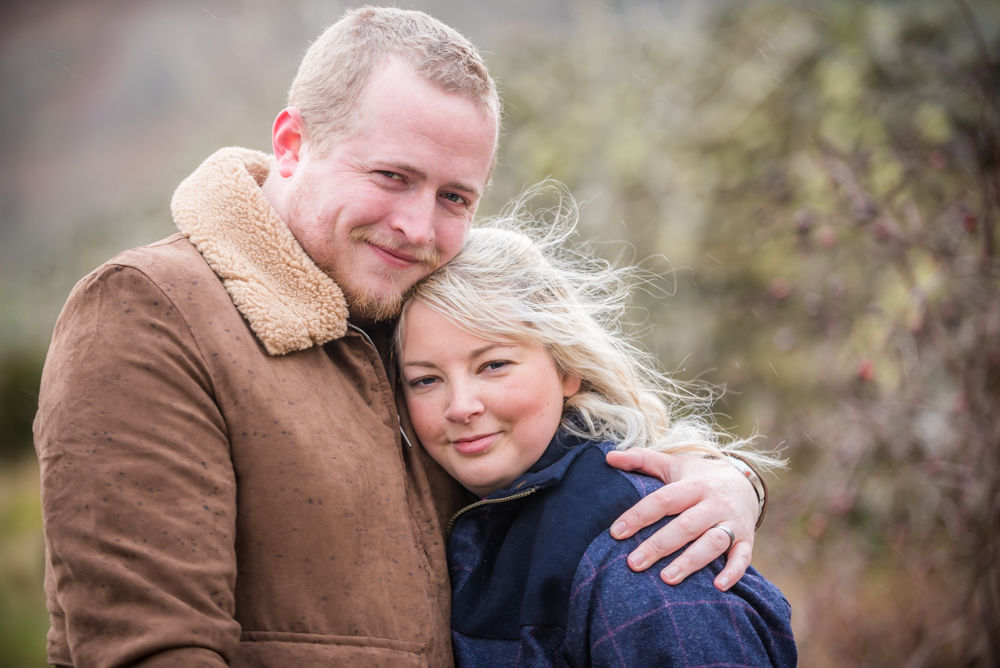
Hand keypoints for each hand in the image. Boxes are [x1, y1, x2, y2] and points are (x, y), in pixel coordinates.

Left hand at [605, 448, 757, 590]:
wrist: (745, 481)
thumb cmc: (699, 476)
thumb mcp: (673, 464)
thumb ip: (641, 459)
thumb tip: (609, 457)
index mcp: (694, 485)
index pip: (663, 500)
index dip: (639, 515)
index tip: (615, 532)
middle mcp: (714, 503)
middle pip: (686, 525)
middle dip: (659, 545)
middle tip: (633, 563)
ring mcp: (733, 522)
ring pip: (713, 542)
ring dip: (691, 561)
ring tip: (666, 579)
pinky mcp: (748, 539)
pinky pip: (744, 557)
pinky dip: (733, 572)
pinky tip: (718, 587)